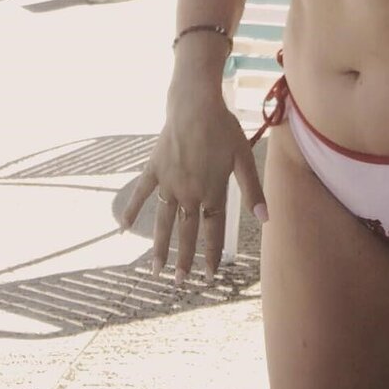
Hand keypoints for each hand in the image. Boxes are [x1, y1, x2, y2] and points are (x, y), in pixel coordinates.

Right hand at [119, 85, 265, 285]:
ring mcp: (169, 183)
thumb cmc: (223, 128)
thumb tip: (265, 218)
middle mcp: (189, 192)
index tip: (209, 276)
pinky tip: (123, 228)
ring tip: (156, 270)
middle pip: (186, 232)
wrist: (195, 104)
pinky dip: (132, 210)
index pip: (212, 230)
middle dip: (184, 260)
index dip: (211, 254)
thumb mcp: (243, 157)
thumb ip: (252, 189)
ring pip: (163, 221)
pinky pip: (141, 194)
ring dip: (159, 246)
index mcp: (213, 191)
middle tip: (180, 284)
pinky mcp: (154, 169)